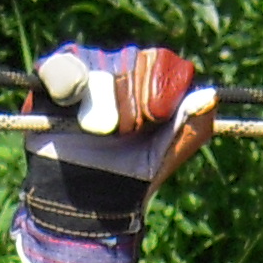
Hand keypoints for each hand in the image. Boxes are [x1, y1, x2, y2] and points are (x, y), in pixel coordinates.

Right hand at [14, 41, 217, 262]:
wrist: (88, 204)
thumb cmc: (132, 178)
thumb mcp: (169, 153)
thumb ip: (194, 123)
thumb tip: (211, 95)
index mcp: (150, 85)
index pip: (160, 62)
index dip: (158, 86)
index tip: (155, 117)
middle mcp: (119, 73)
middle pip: (130, 59)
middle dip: (130, 97)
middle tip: (124, 131)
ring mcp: (85, 74)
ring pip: (98, 61)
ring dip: (101, 96)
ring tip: (97, 130)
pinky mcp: (51, 83)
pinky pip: (61, 64)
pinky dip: (67, 80)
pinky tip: (70, 103)